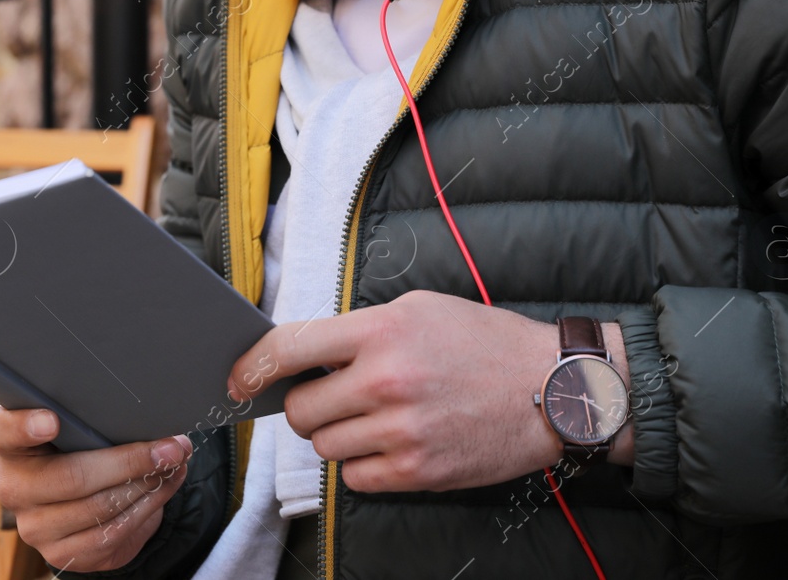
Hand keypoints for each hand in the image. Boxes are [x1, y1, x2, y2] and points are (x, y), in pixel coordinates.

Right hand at [0, 407, 193, 572]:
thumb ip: (93, 416)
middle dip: (130, 461)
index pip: (1, 431)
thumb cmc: (80, 446)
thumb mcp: (77, 425)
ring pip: (98, 508)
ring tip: (174, 464)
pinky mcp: (60, 554)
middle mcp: (13, 486)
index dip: (24, 427)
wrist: (82, 498)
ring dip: (147, 486)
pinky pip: (110, 534)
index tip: (51, 421)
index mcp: (9, 443)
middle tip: (171, 447)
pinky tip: (163, 489)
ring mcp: (34, 526)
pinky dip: (146, 509)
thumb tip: (150, 416)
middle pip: (72, 476)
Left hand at [226, 290, 633, 492]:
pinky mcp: (417, 471)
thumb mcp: (418, 310)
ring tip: (377, 417)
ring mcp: (401, 430)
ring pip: (323, 446)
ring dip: (337, 435)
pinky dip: (363, 464)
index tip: (236, 380)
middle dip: (309, 405)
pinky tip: (393, 443)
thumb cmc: (482, 343)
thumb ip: (358, 331)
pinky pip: (354, 477)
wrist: (552, 389)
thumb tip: (301, 356)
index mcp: (381, 330)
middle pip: (299, 410)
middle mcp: (385, 379)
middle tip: (338, 397)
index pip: (290, 347)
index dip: (252, 367)